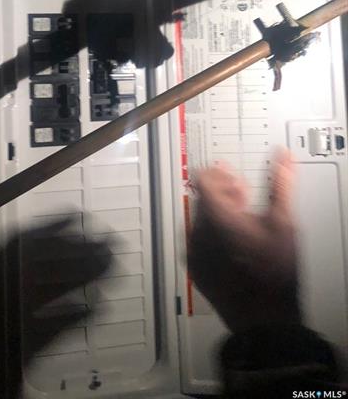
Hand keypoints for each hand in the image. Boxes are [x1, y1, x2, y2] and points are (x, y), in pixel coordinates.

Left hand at [188, 149, 299, 332]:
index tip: (237, 182)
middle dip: (223, 194)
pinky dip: (212, 237)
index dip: (220, 175)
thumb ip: (280, 184)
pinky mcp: (195, 269)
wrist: (266, 319)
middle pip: (200, 197)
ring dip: (218, 215)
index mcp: (215, 215)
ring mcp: (193, 252)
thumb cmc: (274, 274)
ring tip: (243, 226)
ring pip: (198, 219)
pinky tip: (235, 247)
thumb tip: (282, 157)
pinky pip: (196, 241)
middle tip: (245, 201)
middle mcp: (197, 231)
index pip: (201, 177)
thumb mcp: (283, 222)